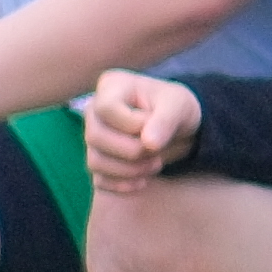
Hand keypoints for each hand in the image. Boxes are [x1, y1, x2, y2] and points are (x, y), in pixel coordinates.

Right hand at [81, 69, 200, 184]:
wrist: (178, 128)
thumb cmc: (175, 108)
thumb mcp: (178, 106)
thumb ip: (165, 121)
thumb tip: (149, 144)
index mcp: (111, 88)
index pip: (107, 109)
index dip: (132, 124)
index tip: (156, 126)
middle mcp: (94, 111)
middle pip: (95, 137)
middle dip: (132, 150)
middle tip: (157, 152)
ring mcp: (93, 137)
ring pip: (95, 161)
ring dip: (128, 170)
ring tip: (155, 164)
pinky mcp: (99, 160)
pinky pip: (99, 179)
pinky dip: (122, 184)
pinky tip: (143, 180)